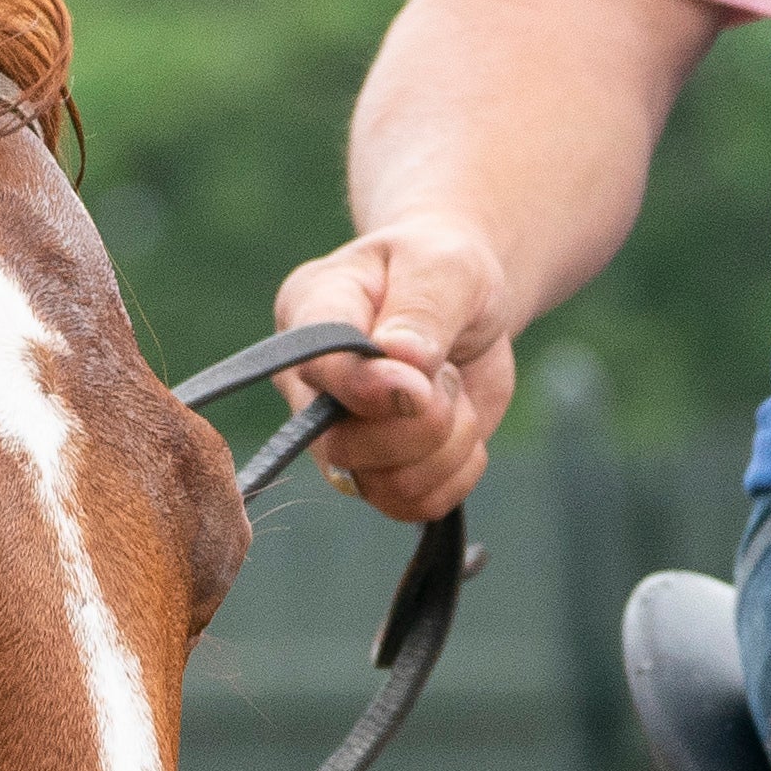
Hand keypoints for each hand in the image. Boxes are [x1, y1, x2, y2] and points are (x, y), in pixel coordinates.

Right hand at [272, 222, 520, 522]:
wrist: (463, 298)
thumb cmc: (442, 268)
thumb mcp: (446, 266)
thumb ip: (422, 310)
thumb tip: (402, 362)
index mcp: (309, 314)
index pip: (314, 368)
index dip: (366, 388)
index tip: (420, 384)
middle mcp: (308, 386)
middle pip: (344, 447)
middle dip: (424, 420)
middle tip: (447, 372)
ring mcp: (338, 435)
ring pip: (384, 485)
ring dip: (447, 444)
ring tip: (450, 392)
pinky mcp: (377, 470)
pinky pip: (415, 505)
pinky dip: (457, 471)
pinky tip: (459, 426)